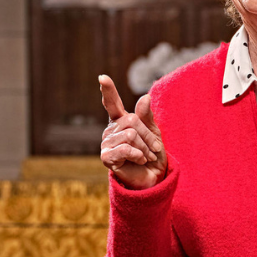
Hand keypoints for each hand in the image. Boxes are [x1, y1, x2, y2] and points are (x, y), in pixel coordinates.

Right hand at [99, 75, 166, 189]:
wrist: (153, 178)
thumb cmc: (152, 155)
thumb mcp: (154, 133)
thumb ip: (147, 117)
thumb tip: (145, 97)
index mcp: (121, 122)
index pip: (112, 103)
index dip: (108, 91)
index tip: (102, 78)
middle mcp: (111, 131)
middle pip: (132, 121)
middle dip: (148, 136)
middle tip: (154, 149)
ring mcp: (107, 144)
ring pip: (130, 135)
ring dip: (145, 147)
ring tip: (146, 156)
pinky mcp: (106, 157)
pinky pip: (125, 149)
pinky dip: (138, 155)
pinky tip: (140, 160)